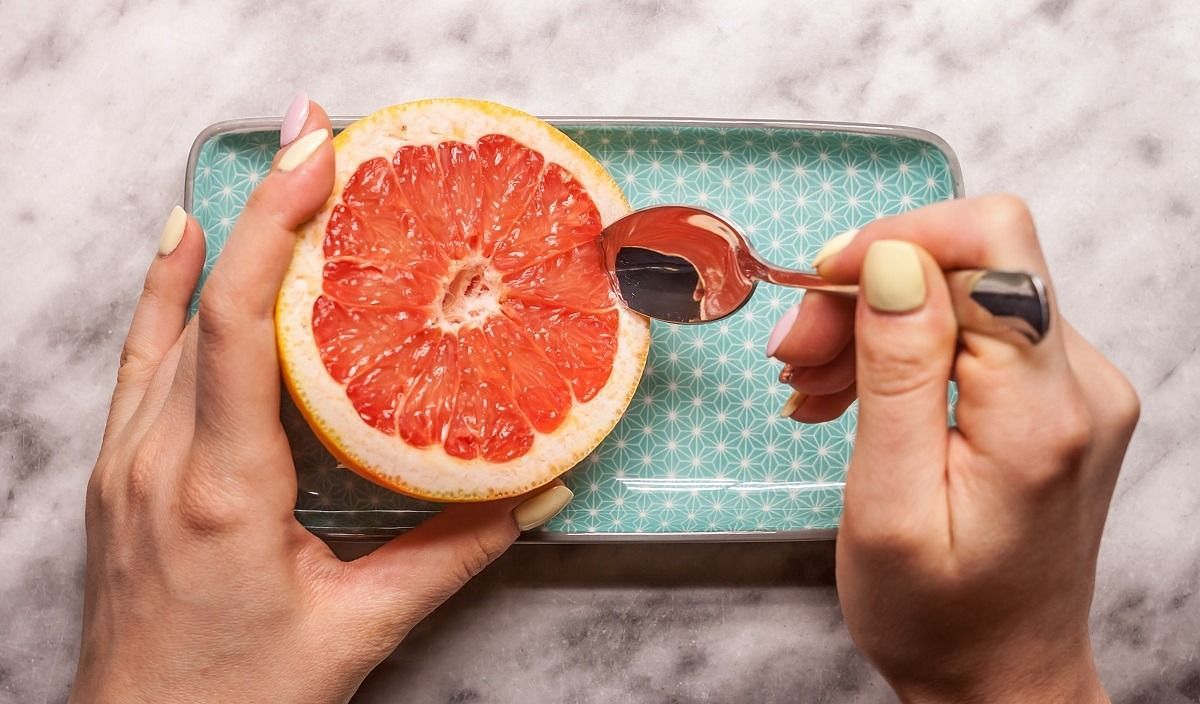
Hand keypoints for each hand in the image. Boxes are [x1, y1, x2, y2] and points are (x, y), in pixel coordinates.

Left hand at [72, 99, 570, 703]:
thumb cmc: (238, 698)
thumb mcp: (357, 627)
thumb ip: (451, 554)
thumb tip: (534, 496)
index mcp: (222, 492)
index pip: (241, 329)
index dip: (273, 229)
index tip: (314, 160)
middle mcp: (160, 460)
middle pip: (206, 302)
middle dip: (263, 207)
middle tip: (318, 137)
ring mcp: (127, 460)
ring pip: (169, 320)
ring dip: (223, 238)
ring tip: (277, 172)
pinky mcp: (119, 469)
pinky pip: (141, 356)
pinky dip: (165, 289)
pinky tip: (183, 240)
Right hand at [767, 196, 1137, 702]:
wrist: (997, 676)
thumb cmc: (937, 615)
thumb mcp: (888, 503)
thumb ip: (896, 373)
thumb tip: (893, 258)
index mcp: (1044, 414)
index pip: (991, 247)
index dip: (894, 242)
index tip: (818, 286)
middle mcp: (1081, 387)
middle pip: (973, 263)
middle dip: (867, 289)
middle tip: (795, 354)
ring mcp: (1074, 390)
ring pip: (965, 292)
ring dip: (874, 322)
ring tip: (810, 384)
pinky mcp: (1054, 399)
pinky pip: (972, 332)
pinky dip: (901, 348)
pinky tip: (850, 391)